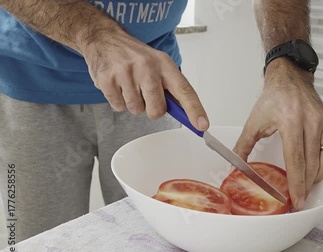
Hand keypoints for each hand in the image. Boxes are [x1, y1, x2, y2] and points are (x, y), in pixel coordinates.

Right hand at [81, 30, 208, 129]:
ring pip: (137, 110)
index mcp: (164, 64)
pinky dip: (119, 101)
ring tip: (129, 86)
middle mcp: (147, 67)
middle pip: (157, 109)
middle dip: (153, 109)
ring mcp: (126, 73)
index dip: (195, 110)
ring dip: (134, 103)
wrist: (105, 39)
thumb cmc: (136, 56)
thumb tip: (184, 112)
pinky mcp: (108, 80)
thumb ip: (171, 87)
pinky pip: (119, 107)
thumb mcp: (158, 64)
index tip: (202, 125)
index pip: (184, 90)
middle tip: (146, 95)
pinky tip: (118, 86)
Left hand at [233, 58, 322, 209]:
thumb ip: (243, 145)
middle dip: (307, 185)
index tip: (297, 200)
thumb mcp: (254, 121)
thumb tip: (235, 166)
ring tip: (309, 185)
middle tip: (300, 200)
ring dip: (320, 175)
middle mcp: (311, 124)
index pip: (296, 160)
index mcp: (291, 123)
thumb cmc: (273, 98)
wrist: (289, 78)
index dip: (297, 183)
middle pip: (313, 163)